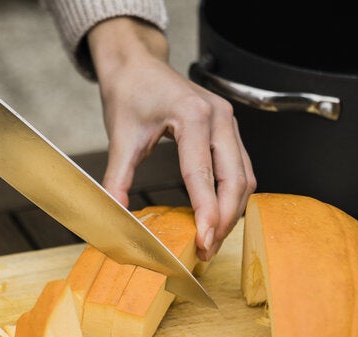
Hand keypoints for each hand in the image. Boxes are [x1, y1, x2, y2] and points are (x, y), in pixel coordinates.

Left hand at [87, 18, 255, 260]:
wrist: (137, 66)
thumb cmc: (130, 94)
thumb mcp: (120, 138)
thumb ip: (117, 178)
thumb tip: (113, 214)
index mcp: (192, 115)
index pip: (203, 173)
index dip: (206, 211)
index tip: (203, 240)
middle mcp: (219, 117)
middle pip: (235, 179)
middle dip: (223, 219)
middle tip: (207, 250)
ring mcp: (228, 122)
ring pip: (244, 177)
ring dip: (231, 212)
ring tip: (211, 241)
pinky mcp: (228, 130)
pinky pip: (241, 169)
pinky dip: (232, 196)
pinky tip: (217, 217)